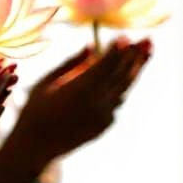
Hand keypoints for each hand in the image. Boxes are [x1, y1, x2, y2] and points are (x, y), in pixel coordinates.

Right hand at [0, 37, 150, 178]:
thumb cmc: (35, 110)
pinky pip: (117, 101)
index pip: (106, 65)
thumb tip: (91, 47)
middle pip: (122, 75)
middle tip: (148, 40)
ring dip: (135, 70)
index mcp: (79, 90)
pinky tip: (124, 75)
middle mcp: (96, 102)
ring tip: (145, 53)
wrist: (35, 146)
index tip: (125, 36)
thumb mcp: (46, 82)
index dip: (117, 49)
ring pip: (124, 88)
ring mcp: (103, 115)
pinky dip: (121, 87)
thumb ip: (71, 64)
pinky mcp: (105, 124)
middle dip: (136, 56)